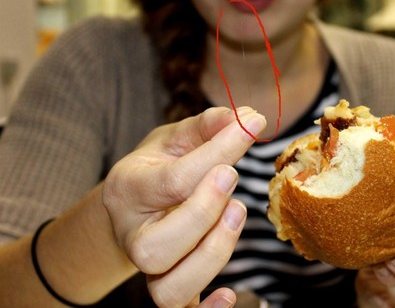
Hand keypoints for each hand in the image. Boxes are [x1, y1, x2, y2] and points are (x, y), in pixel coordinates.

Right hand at [103, 107, 265, 307]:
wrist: (134, 205)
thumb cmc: (158, 167)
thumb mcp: (175, 139)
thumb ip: (208, 127)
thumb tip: (247, 117)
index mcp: (128, 189)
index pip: (173, 180)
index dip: (218, 153)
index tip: (252, 127)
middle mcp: (134, 235)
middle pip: (157, 247)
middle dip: (202, 213)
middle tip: (231, 178)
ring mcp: (150, 267)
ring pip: (169, 286)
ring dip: (212, 253)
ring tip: (237, 212)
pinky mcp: (170, 286)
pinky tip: (231, 293)